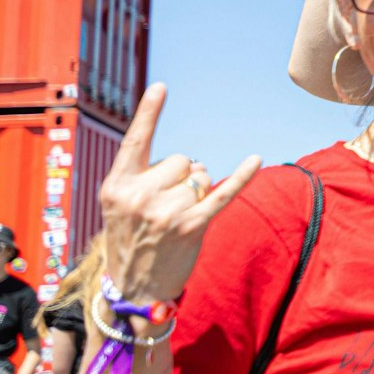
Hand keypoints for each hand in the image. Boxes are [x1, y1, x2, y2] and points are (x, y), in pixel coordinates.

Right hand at [97, 85, 261, 304]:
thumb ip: (142, 176)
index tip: (162, 86)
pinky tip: (255, 160)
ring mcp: (166, 212)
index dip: (149, 112)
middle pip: (182, 159)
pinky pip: (222, 193)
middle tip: (166, 206)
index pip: (136, 141)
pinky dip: (241, 176)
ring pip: (199, 176)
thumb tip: (191, 162)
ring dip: (196, 191)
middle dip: (182, 176)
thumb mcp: (119, 204)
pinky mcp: (192, 226)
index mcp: (118, 185)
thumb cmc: (130, 238)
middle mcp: (140, 195)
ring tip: (177, 217)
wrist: (135, 287)